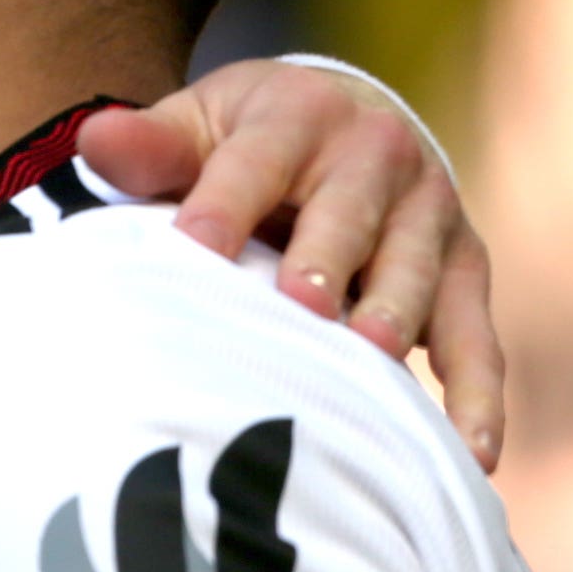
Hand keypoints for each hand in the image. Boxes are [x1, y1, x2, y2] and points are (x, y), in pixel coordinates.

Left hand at [77, 60, 504, 467]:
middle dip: (326, 261)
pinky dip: (476, 397)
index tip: (191, 252)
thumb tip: (96, 141)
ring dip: (395, 319)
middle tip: (300, 309)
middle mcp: (379, 158)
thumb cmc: (249, 141)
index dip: (222, 206)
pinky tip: (470, 454)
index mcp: (300, 117)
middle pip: (349, 215)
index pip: (253, 164)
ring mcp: (431, 216)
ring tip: (371, 366)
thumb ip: (150, 146)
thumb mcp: (199, 125)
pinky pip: (476, 340)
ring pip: (415, 275)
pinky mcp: (465, 270)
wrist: (350, 118)